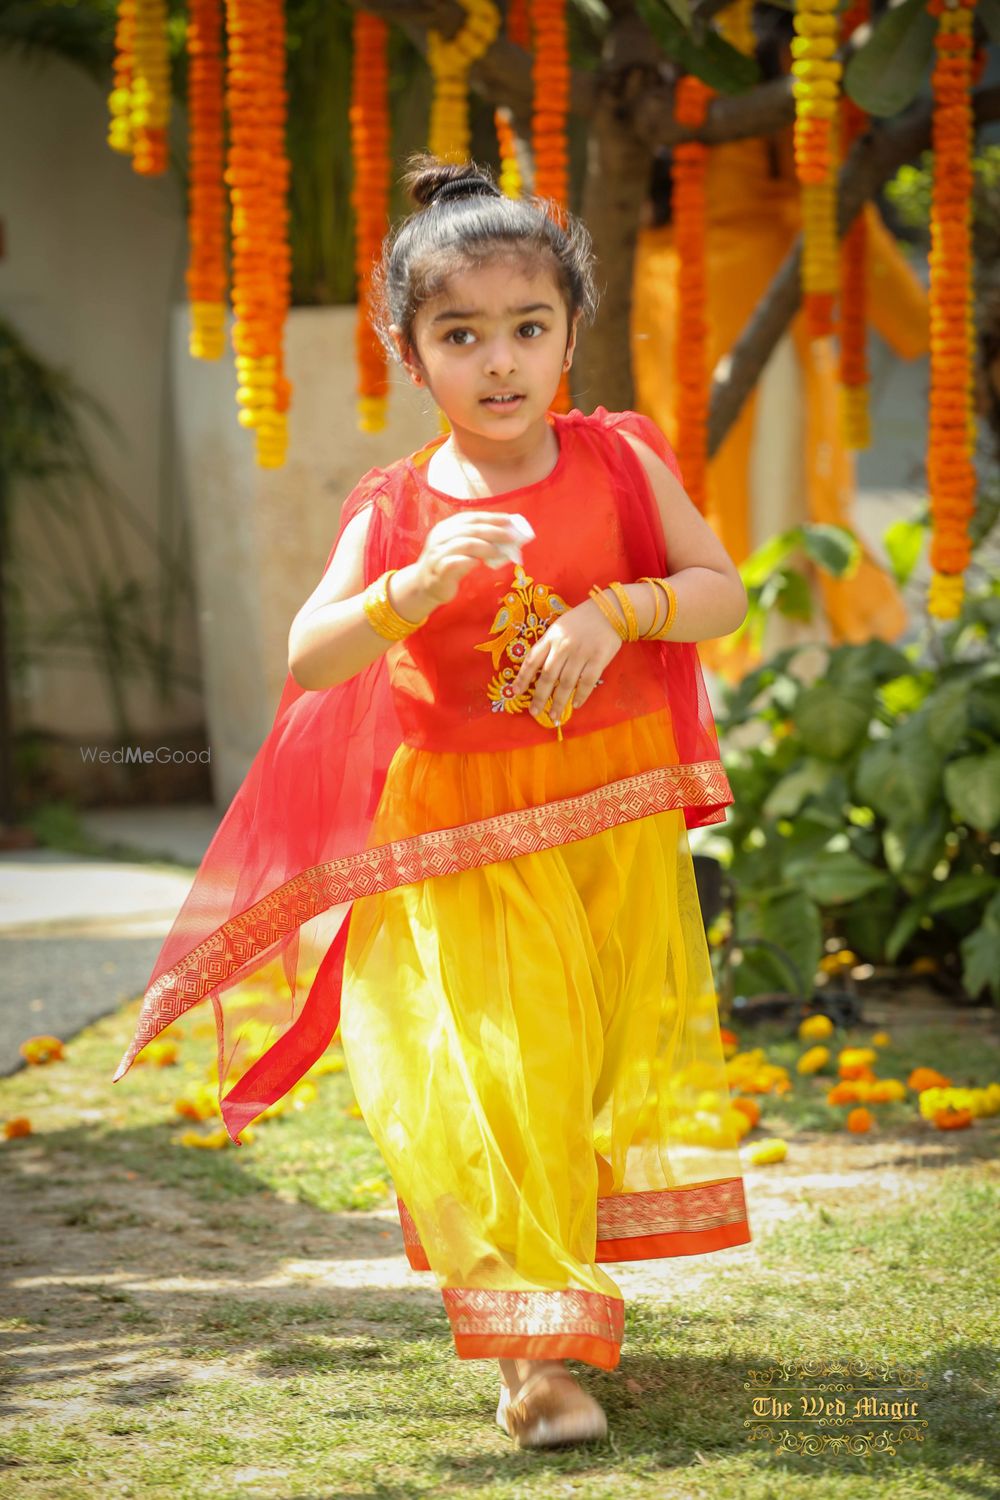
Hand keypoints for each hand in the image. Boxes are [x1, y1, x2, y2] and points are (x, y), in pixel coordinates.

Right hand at [414, 513, 525, 606]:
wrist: (424, 586)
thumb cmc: (447, 564)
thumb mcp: (460, 548)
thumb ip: (477, 540)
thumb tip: (505, 536)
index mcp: (446, 527)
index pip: (471, 518)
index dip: (491, 517)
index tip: (508, 520)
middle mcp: (440, 537)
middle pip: (471, 529)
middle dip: (493, 531)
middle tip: (510, 537)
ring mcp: (437, 554)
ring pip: (464, 543)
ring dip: (485, 546)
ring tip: (499, 552)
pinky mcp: (438, 571)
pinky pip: (454, 563)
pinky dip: (469, 561)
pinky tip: (479, 563)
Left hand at [510, 597, 623, 721]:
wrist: (610, 611)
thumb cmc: (581, 621)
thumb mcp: (559, 627)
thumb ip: (549, 646)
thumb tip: (537, 672)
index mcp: (551, 637)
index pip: (532, 660)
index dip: (523, 678)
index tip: (515, 692)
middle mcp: (564, 646)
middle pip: (548, 676)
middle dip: (540, 697)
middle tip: (534, 712)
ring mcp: (581, 653)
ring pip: (566, 682)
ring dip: (558, 701)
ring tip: (553, 715)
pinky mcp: (599, 658)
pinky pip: (587, 681)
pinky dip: (580, 695)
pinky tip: (575, 705)